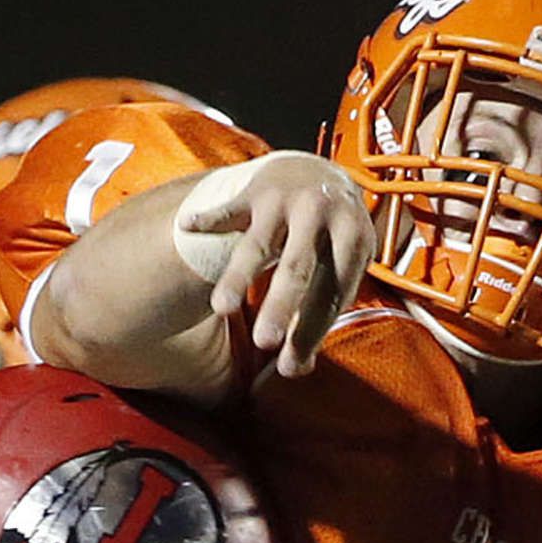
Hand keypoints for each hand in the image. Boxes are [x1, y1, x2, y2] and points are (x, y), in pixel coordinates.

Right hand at [174, 152, 373, 377]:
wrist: (319, 171)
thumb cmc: (330, 237)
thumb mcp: (341, 266)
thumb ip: (320, 313)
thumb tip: (297, 371)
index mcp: (353, 239)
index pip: (330, 293)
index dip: (310, 332)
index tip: (289, 368)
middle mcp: (322, 215)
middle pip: (298, 269)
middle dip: (281, 307)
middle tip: (265, 343)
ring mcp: (288, 201)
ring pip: (259, 245)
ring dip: (238, 277)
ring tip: (221, 310)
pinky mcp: (257, 191)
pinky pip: (229, 210)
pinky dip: (208, 219)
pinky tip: (188, 226)